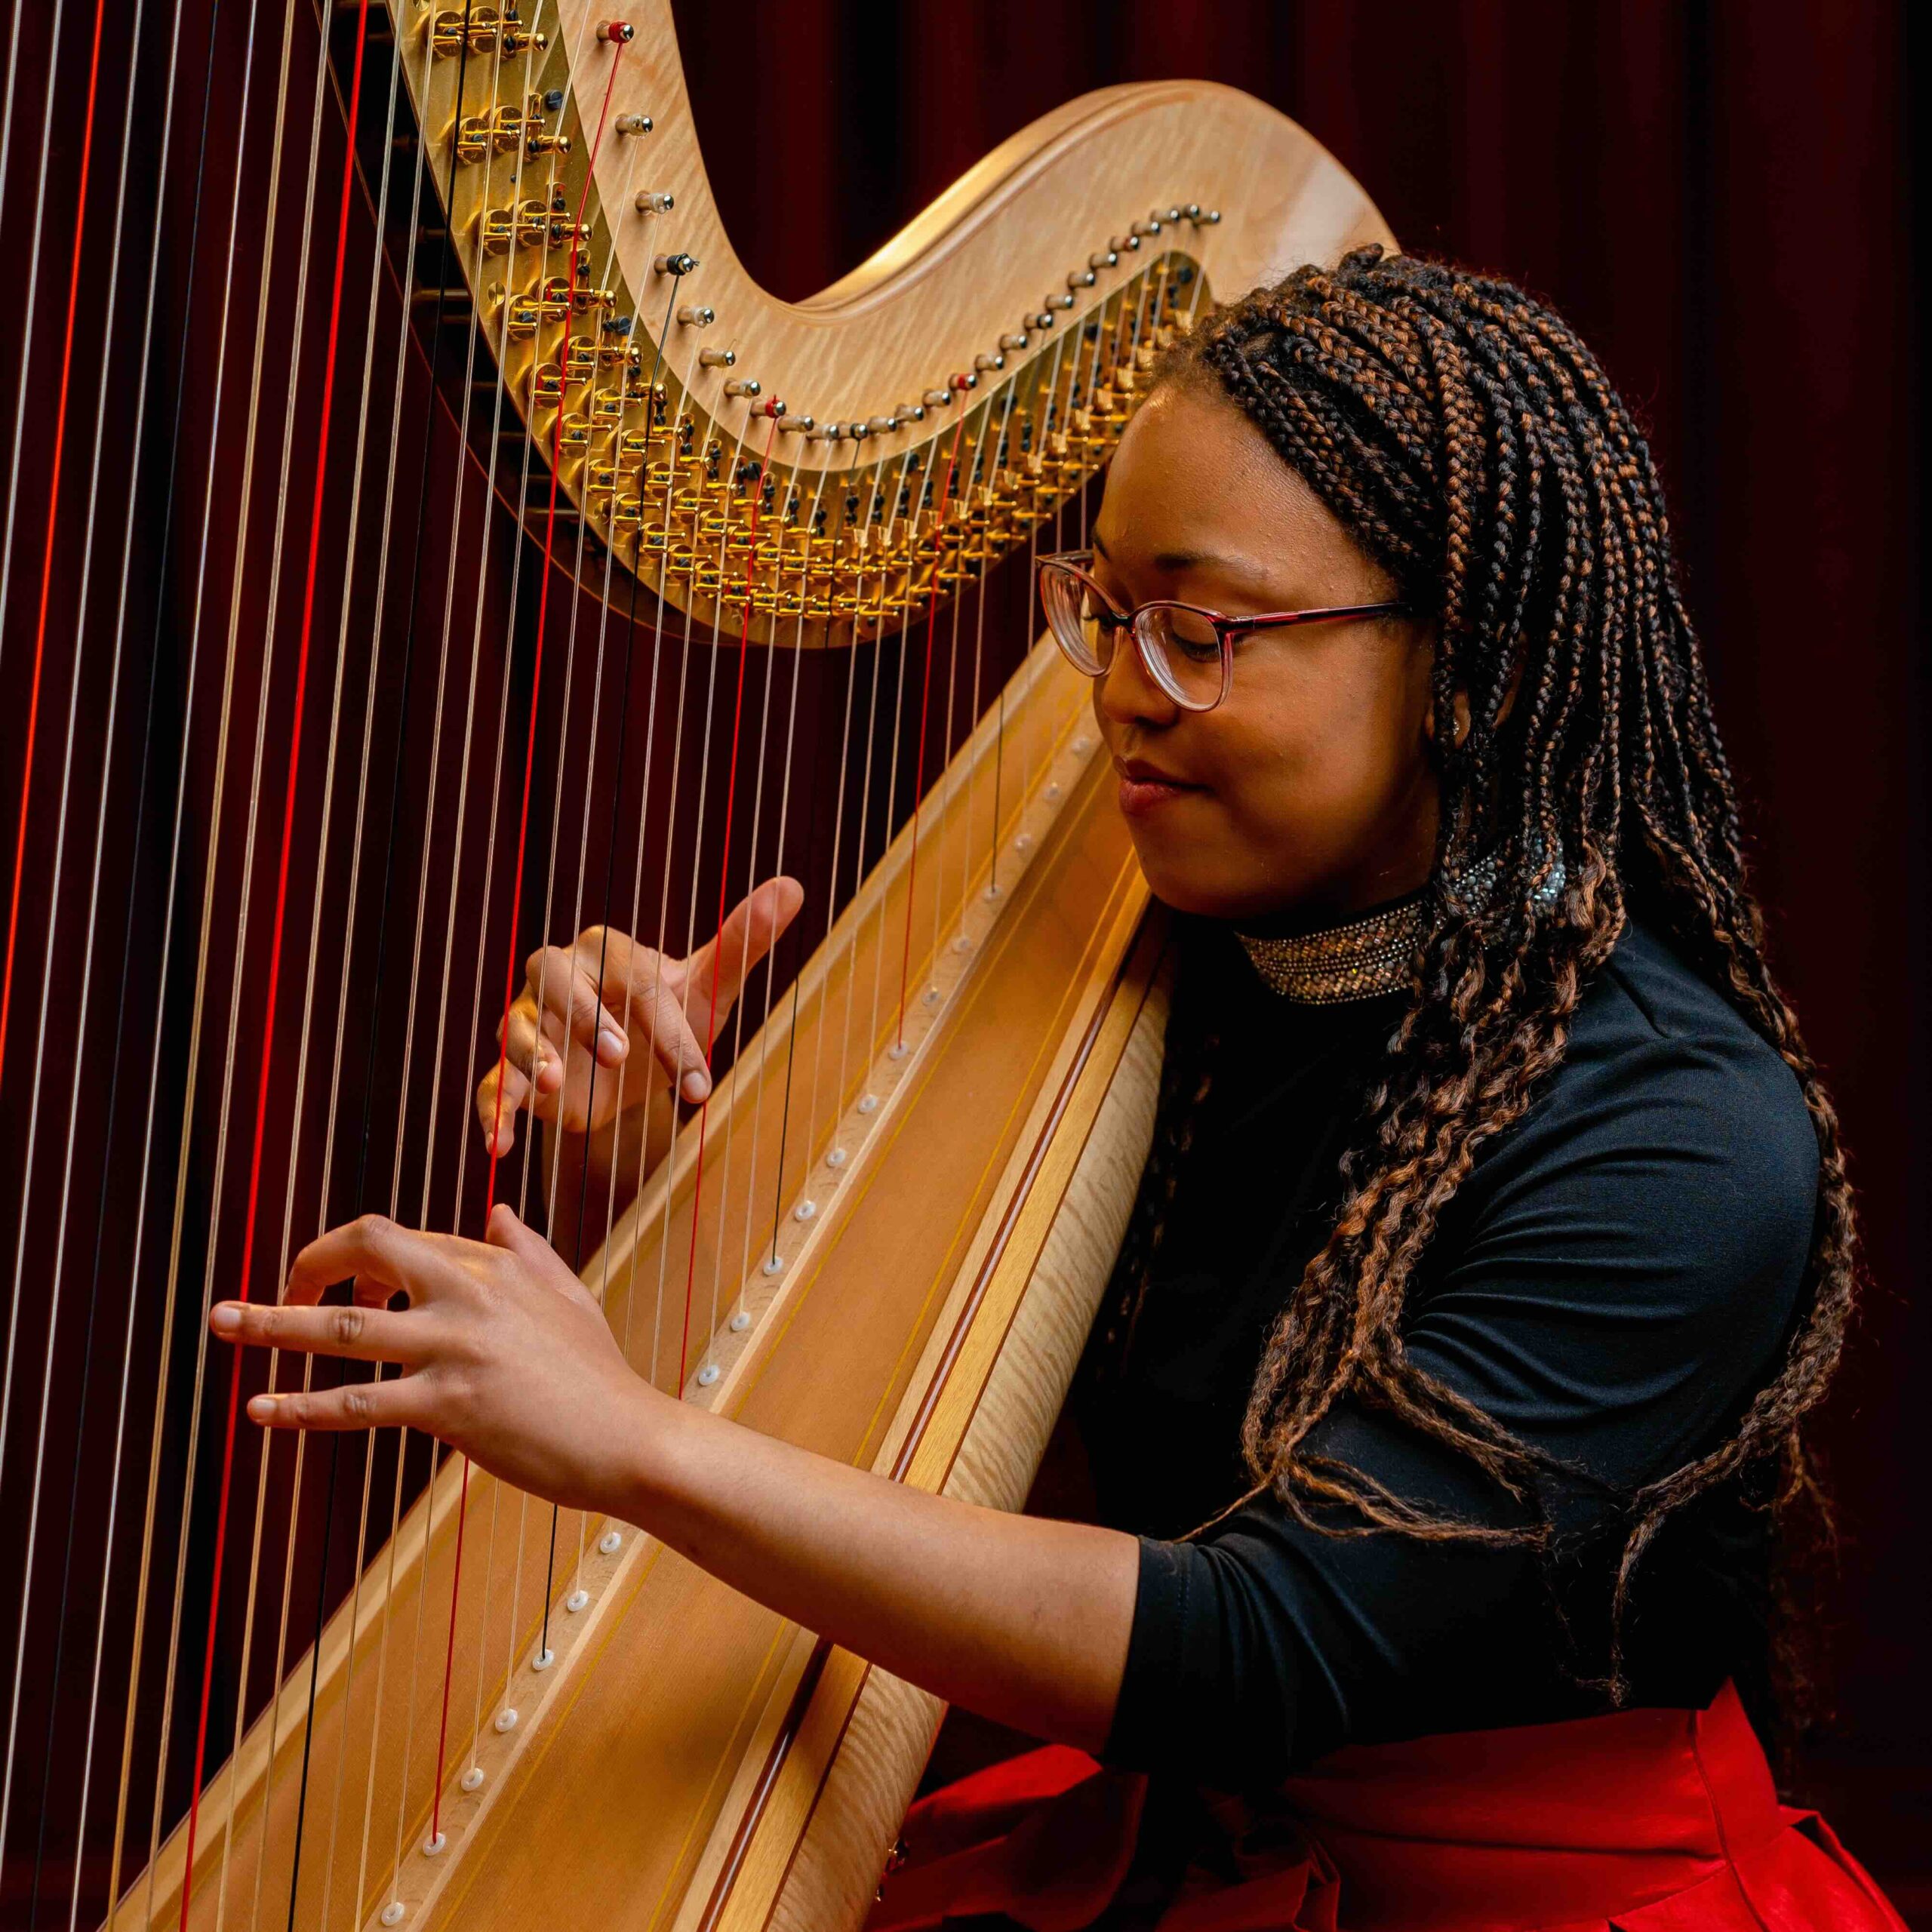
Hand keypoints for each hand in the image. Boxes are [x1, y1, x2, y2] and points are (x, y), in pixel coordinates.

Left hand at [210, 1206, 661, 1511]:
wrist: (628, 1437)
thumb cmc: (598, 1373)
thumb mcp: (568, 1295)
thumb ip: (527, 1250)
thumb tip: (495, 1213)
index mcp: (495, 1263)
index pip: (403, 1239)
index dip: (360, 1259)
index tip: (346, 1291)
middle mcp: (470, 1293)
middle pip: (368, 1247)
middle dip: (308, 1261)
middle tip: (268, 1291)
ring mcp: (456, 1348)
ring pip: (345, 1327)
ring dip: (273, 1323)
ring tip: (223, 1322)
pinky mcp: (448, 1406)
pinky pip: (356, 1403)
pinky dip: (300, 1406)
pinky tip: (260, 1408)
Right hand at [475, 876, 802, 1156]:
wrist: (630, 1068)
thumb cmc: (668, 1018)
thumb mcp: (707, 988)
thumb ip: (744, 940)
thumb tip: (793, 886)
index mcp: (608, 949)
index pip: (638, 983)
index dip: (669, 1033)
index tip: (700, 1087)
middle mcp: (558, 975)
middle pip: (558, 980)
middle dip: (584, 1016)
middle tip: (618, 1054)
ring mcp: (528, 1021)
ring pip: (514, 1026)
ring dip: (529, 1055)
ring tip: (550, 1087)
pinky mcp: (510, 1070)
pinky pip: (490, 1083)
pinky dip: (492, 1111)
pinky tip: (500, 1145)